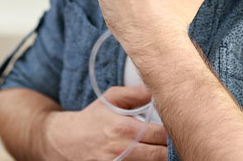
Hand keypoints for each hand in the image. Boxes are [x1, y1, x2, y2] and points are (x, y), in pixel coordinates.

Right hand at [43, 85, 167, 160]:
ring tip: (161, 149)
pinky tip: (148, 156)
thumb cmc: (91, 118)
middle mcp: (122, 150)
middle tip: (176, 142)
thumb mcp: (111, 98)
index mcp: (125, 129)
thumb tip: (158, 89)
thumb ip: (136, 94)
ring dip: (159, 158)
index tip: (179, 128)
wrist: (63, 140)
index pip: (161, 135)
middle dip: (170, 149)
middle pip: (160, 156)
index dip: (174, 133)